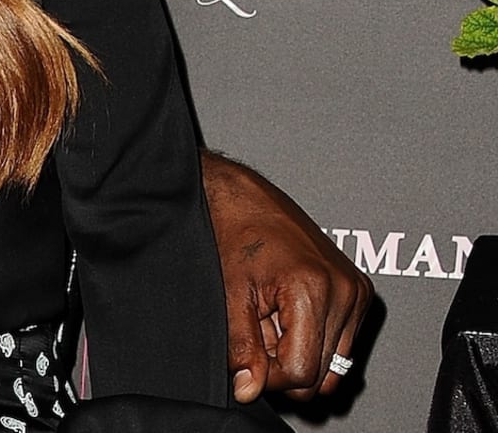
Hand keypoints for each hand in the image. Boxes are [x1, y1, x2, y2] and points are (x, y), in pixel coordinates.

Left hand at [201, 151, 372, 402]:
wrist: (246, 198)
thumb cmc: (235, 232)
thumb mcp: (229, 293)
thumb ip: (242, 347)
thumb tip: (248, 389)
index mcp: (315, 289)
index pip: (302, 372)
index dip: (269, 377)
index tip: (246, 363)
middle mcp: (345, 292)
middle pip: (323, 374)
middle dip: (283, 365)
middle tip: (255, 335)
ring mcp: (356, 291)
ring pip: (334, 364)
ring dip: (299, 353)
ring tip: (269, 322)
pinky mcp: (358, 291)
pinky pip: (341, 343)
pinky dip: (312, 339)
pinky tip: (285, 315)